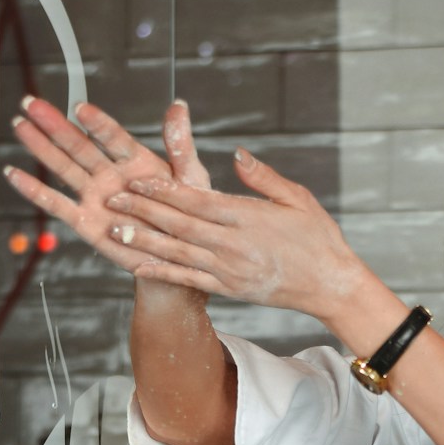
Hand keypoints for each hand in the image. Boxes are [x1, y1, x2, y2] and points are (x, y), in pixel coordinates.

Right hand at [4, 96, 209, 277]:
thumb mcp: (192, 179)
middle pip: (79, 146)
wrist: (179, 260)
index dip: (97, 124)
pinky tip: (15, 174)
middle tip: (32, 103)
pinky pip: (56, 205)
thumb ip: (180, 145)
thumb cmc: (188, 218)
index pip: (113, 137)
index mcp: (137, 162)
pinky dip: (35, 191)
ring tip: (20, 125)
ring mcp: (95, 197)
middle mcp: (111, 175)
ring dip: (41, 148)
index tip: (80, 108)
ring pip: (64, 168)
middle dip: (55, 125)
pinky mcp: (85, 221)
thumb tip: (179, 107)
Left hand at [101, 151, 372, 322]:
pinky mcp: (230, 289)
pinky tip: (138, 267)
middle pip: (180, 225)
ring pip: (178, 253)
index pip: (198, 201)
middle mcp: (235, 245)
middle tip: (112, 197)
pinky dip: (162, 273)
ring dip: (144, 241)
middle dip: (143, 210)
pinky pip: (190, 280)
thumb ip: (264, 177)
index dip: (164, 189)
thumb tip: (236, 155)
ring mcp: (230, 270)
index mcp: (249, 217)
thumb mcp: (298, 198)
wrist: (331, 285)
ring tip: (114, 229)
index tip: (137, 178)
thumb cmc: (318, 238)